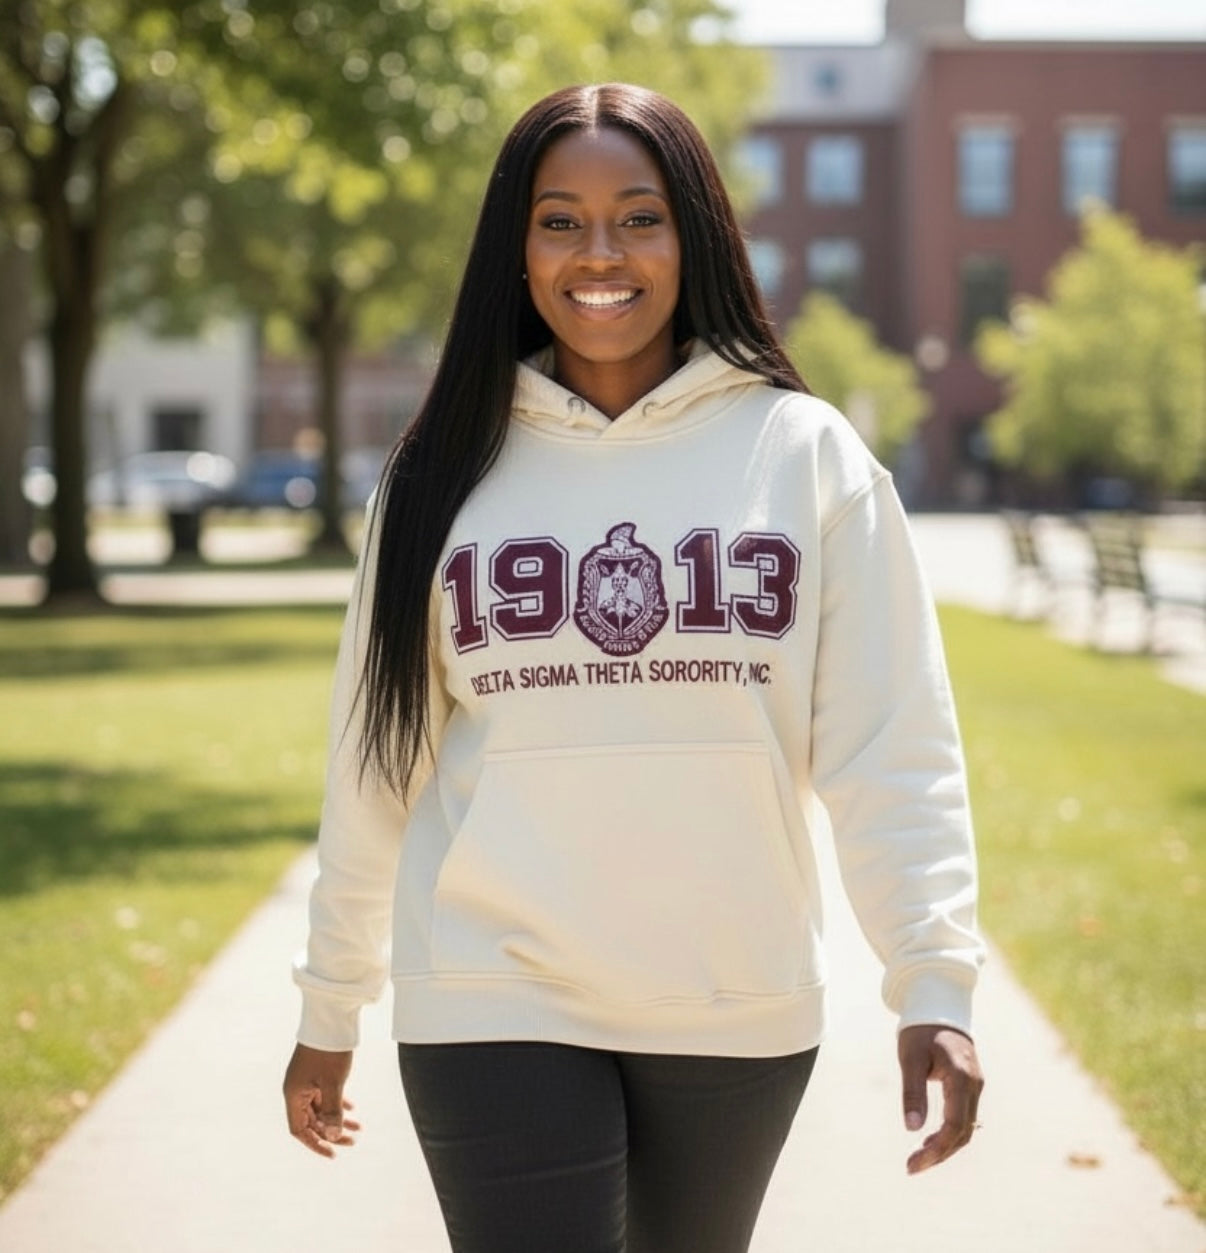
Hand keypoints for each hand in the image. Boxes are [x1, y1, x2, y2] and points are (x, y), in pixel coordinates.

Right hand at [283, 1043, 359, 1157]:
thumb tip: (333, 1136)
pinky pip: (325, 1095)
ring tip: (358, 1128)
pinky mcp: (317, 1072)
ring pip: (321, 1108)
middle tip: (352, 1141)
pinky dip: (337, 1103)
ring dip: (337, 1119)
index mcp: (294, 1094)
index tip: (332, 1153)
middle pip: (312, 1121)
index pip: (299, 1129)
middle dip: (331, 1133)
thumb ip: (333, 1111)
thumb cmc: (329, 1051)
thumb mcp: (333, 1083)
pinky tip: (351, 1108)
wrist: (330, 1018)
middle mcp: (297, 1090)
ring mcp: (307, 1081)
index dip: (314, 1144)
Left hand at [898, 1024, 983, 1174]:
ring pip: (966, 1128)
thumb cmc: (921, 1030)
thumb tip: (912, 1129)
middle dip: (939, 1154)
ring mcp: (976, 1086)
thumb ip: (913, 1093)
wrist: (938, 1005)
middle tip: (912, 1167)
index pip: (954, 1127)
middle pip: (962, 1133)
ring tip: (919, 1159)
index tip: (913, 1162)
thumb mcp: (911, 1059)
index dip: (935, 1149)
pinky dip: (950, 1134)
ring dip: (945, 1147)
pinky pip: (964, 1117)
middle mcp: (975, 1086)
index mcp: (962, 1079)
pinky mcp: (971, 1085)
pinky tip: (932, 1142)